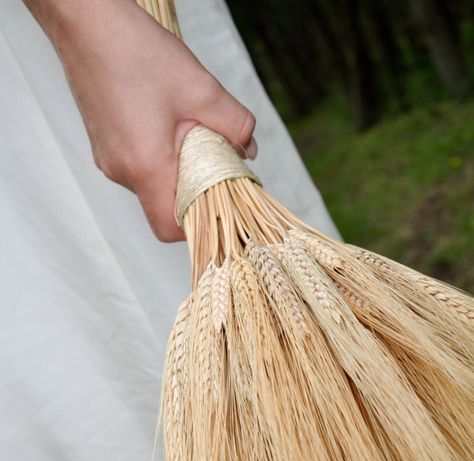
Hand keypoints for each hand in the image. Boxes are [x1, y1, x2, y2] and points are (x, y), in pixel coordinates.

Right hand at [24, 0, 256, 241]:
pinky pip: (138, 166)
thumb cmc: (135, 51)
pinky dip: (159, 156)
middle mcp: (121, 171)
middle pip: (163, 206)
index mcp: (144, 166)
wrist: (86, 22)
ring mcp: (108, 160)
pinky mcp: (104, 146)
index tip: (218, 201)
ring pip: (152, 184)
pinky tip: (169, 123)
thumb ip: (235, 125)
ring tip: (189, 131)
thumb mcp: (201, 88)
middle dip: (194, 189)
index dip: (197, 223)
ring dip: (177, 168)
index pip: (169, 228)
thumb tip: (248, 149)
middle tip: (214, 157)